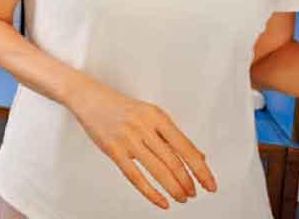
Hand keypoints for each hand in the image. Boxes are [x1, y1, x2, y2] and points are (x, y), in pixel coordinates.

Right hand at [69, 79, 217, 208]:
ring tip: (181, 197)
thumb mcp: (150, 114)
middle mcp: (144, 127)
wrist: (89, 97)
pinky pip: (135, 176)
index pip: (186, 148)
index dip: (201, 170)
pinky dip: (151, 192)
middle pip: (173, 162)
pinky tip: (161, 201)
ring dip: (173, 188)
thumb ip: (172, 136)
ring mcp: (128, 138)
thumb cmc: (120, 107)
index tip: (209, 183)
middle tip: (193, 193)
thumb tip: (197, 156)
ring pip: (157, 170)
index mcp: (157, 116)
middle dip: (187, 182)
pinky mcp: (113, 149)